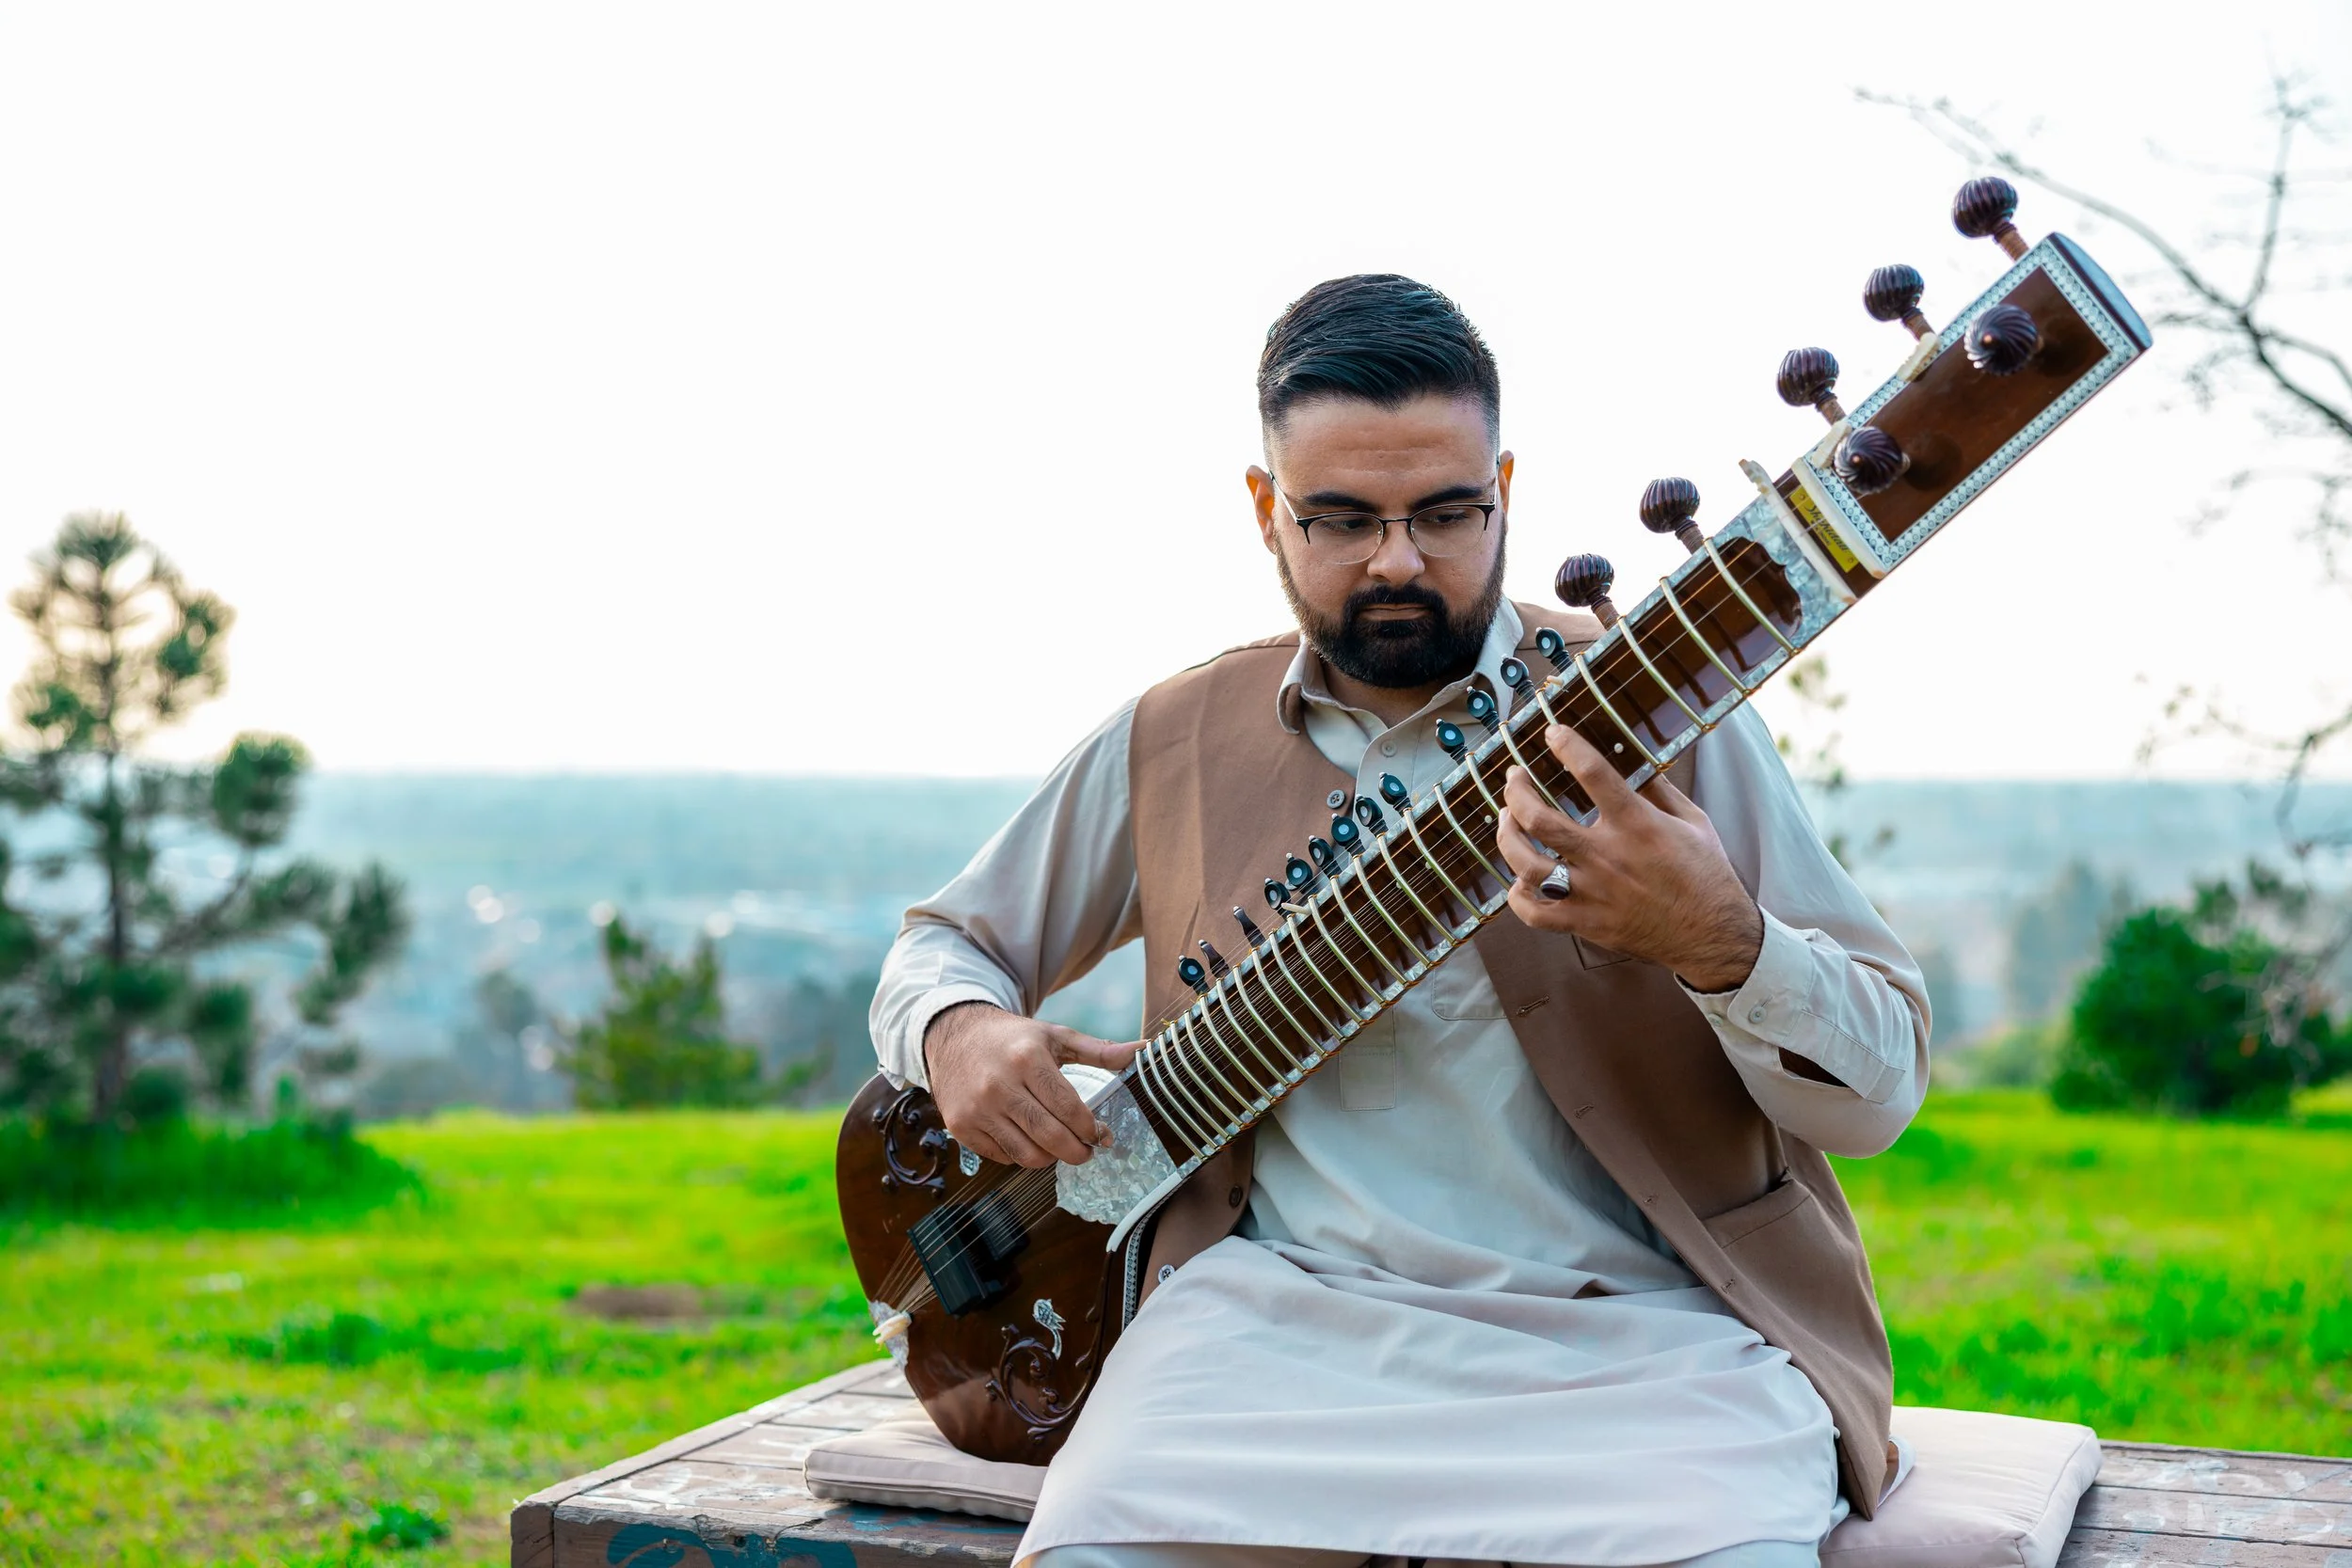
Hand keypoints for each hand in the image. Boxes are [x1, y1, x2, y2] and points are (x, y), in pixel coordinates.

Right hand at [922, 1002, 1140, 1168]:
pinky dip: (1020, 1155)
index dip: (1091, 1129)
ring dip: (1050, 1157)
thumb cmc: (1013, 1039)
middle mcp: (999, 1086)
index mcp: (1027, 1059)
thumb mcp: (1056, 1036)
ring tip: (1059, 1145)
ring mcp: (977, 1109)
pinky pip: (1002, 1157)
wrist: (954, 1036)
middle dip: (1077, 1151)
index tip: (1102, 1135)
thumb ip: (1100, 1050)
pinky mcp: (961, 1126)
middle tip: (1087, 1150)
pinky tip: (1028, 1138)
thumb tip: (1146, 1050)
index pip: (1069, 1108)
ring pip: (1026, 1155)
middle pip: (1050, 1137)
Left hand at [1494, 724, 1763, 992]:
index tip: (1553, 733)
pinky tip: (1519, 880)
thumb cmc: (1706, 876)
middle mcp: (1607, 857)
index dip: (1566, 745)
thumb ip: (1660, 789)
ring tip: (1506, 819)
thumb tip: (1636, 760)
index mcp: (1636, 825)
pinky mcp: (1586, 923)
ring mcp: (1592, 893)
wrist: (1714, 936)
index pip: (1592, 773)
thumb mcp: (1694, 821)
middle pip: (1539, 819)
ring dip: (1507, 836)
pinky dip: (1517, 896)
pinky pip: (1534, 913)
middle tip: (1514, 777)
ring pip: (1527, 864)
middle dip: (1516, 791)